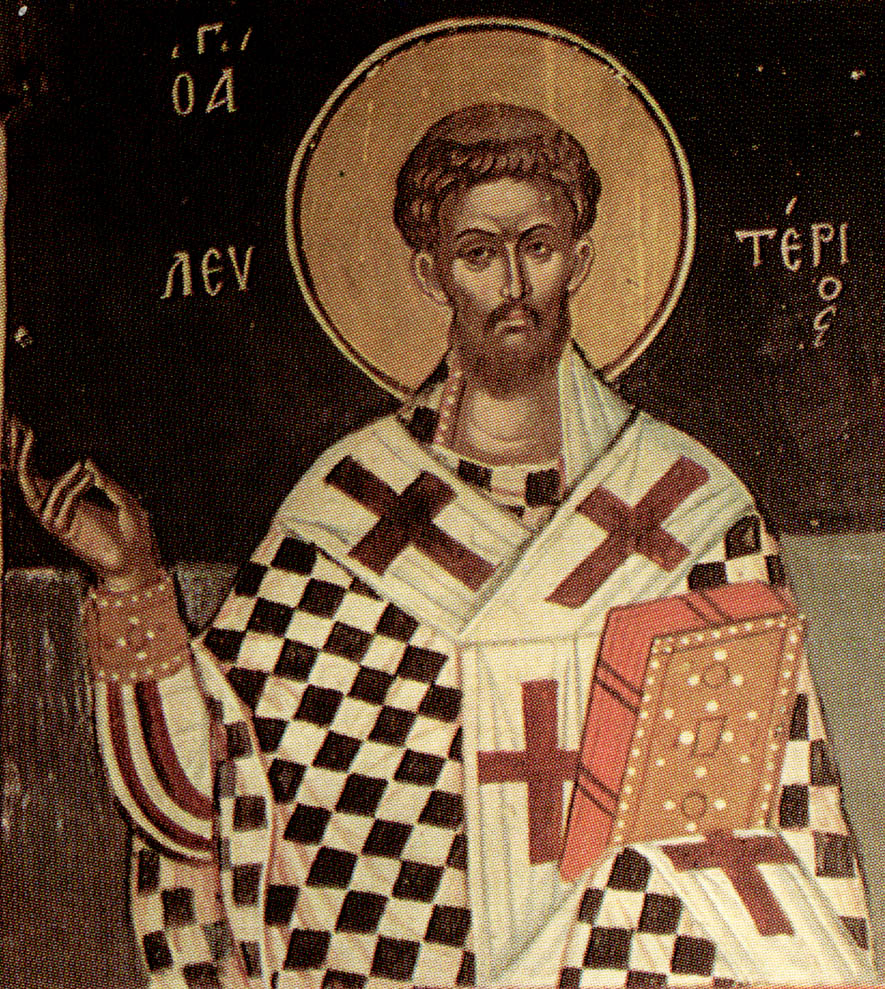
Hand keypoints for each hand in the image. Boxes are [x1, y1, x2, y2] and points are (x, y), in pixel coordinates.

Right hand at [6, 416, 163, 591]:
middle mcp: (55, 509)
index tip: (23, 426)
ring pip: (36, 494)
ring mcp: (56, 522)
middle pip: (24, 479)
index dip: (26, 450)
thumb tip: (87, 461)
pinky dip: (71, 490)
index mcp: (66, 499)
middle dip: (18, 454)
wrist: (136, 562)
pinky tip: (88, 477)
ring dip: (59, 477)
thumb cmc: (131, 533)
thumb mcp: (123, 500)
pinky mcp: (64, 534)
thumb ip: (106, 482)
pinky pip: (57, 509)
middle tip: (21, 429)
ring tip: (80, 464)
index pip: (37, 471)